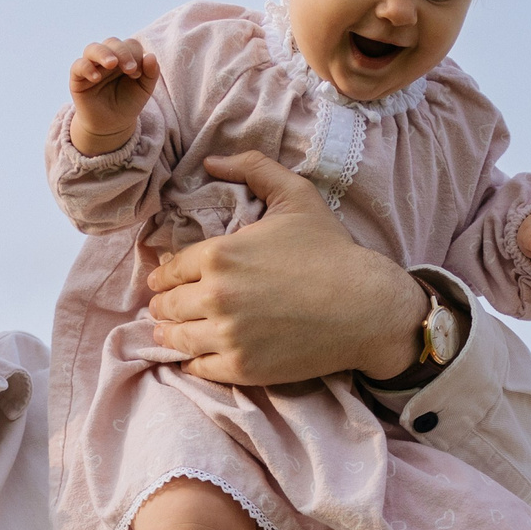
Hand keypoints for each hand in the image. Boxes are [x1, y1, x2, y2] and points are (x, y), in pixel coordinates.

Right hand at [69, 38, 159, 154]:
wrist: (112, 125)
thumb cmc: (128, 103)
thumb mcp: (144, 90)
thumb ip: (151, 74)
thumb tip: (151, 55)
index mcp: (124, 57)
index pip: (130, 45)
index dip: (136, 55)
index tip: (139, 74)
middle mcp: (106, 58)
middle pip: (112, 42)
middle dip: (123, 53)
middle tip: (130, 69)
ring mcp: (91, 66)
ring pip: (92, 49)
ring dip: (103, 53)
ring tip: (112, 63)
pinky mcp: (78, 78)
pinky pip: (78, 66)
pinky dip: (87, 68)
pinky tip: (96, 78)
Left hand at [147, 152, 426, 383]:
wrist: (366, 307)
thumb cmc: (332, 250)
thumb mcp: (297, 195)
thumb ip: (253, 168)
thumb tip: (212, 161)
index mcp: (219, 255)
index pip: (170, 269)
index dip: (165, 274)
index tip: (164, 280)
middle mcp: (216, 296)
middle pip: (167, 305)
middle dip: (164, 304)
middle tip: (167, 307)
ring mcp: (228, 335)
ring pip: (176, 338)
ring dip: (170, 333)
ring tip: (172, 332)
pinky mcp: (242, 367)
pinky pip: (198, 368)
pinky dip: (193, 362)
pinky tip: (197, 356)